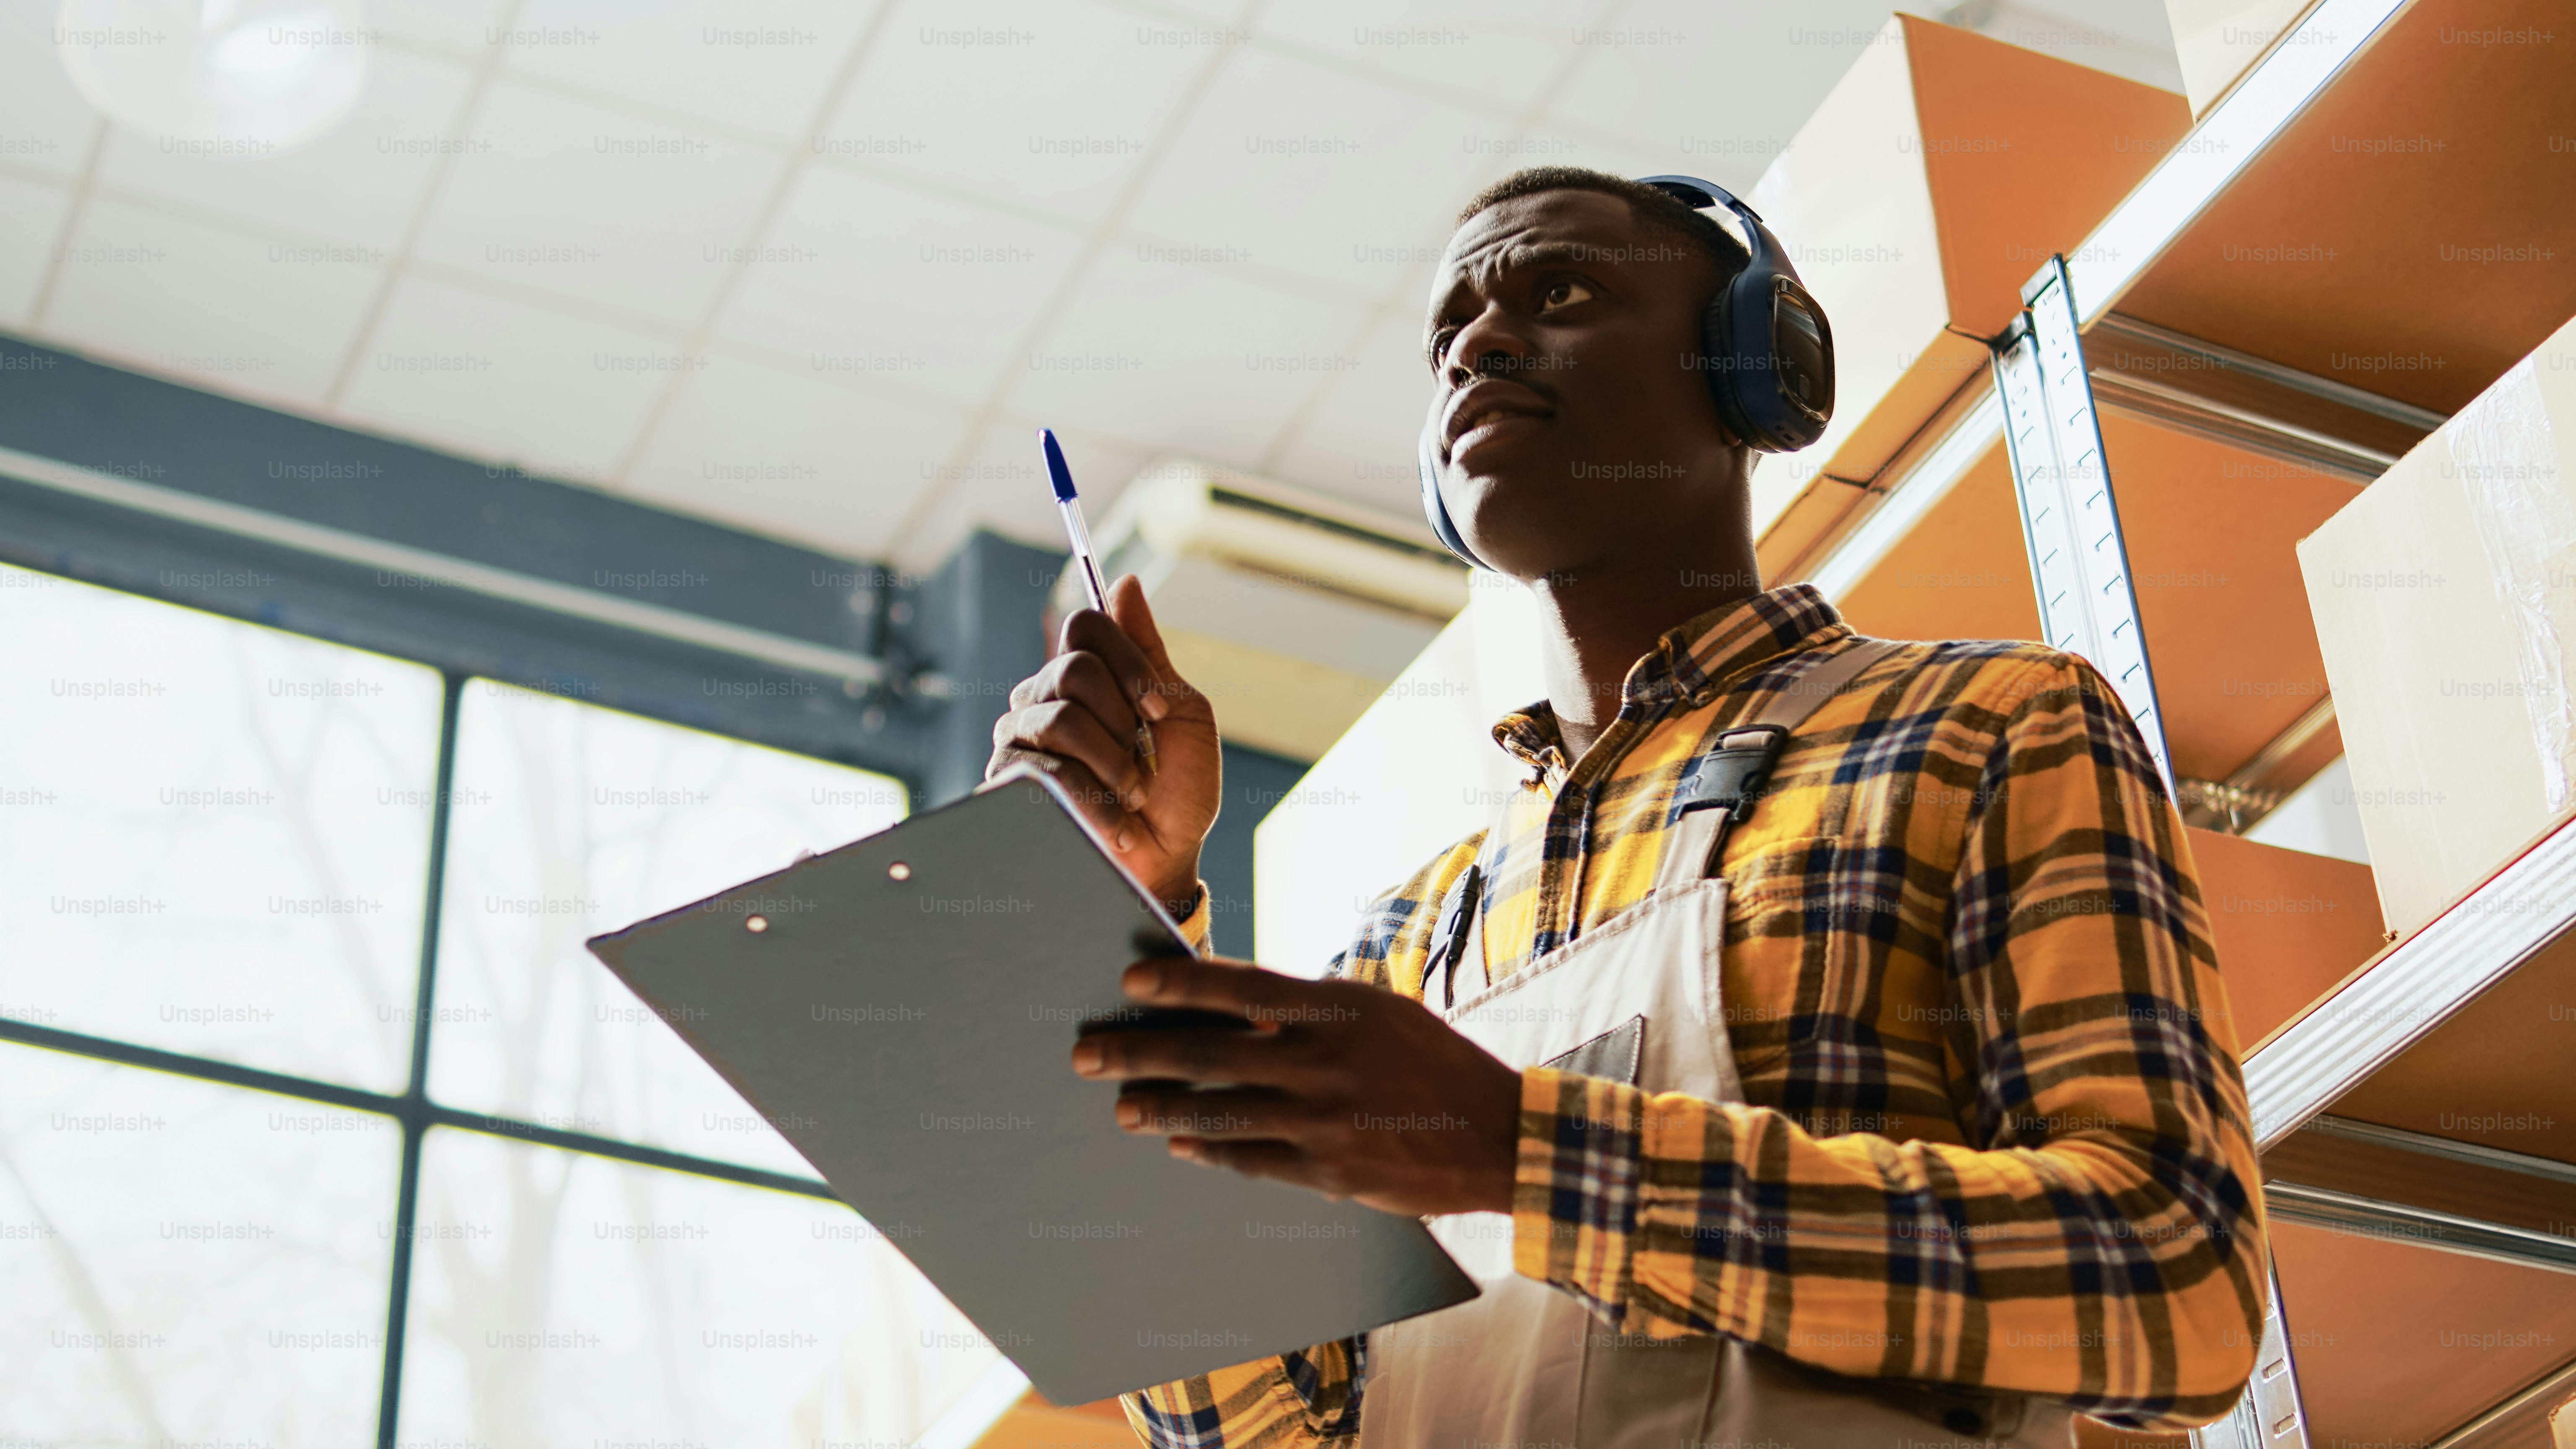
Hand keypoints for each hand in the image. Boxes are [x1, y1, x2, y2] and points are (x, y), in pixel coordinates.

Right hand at [987, 575, 1219, 908]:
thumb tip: (1125, 582)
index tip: (1157, 710)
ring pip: (1063, 717)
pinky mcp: (1008, 782)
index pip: (1086, 625)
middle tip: (1142, 761)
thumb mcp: (1181, 714)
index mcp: (1086, 676)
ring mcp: (1020, 737)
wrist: (1163, 861)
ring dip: (1115, 764)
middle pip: (1074, 667)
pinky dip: (1096, 799)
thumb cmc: (1177, 792)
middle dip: (1124, 720)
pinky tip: (1115, 821)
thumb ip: (1148, 652)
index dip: (1128, 662)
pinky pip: (1047, 768)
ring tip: (1132, 795)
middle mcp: (1044, 697)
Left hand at [1070, 955, 1522, 1217]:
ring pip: (1220, 1112)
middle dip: (1140, 1052)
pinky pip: (1253, 1159)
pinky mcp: (1330, 1171)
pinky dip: (1211, 1151)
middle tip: (1086, 1054)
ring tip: (1120, 1108)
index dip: (1181, 985)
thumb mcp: (1380, 1014)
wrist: (1499, 1135)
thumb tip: (1238, 1008)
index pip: (1241, 988)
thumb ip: (1313, 1011)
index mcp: (1340, 1007)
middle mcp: (1325, 1059)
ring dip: (1161, 1109)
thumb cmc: (1434, 1065)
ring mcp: (1325, 1119)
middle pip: (1211, 1053)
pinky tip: (1179, 1145)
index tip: (1130, 983)